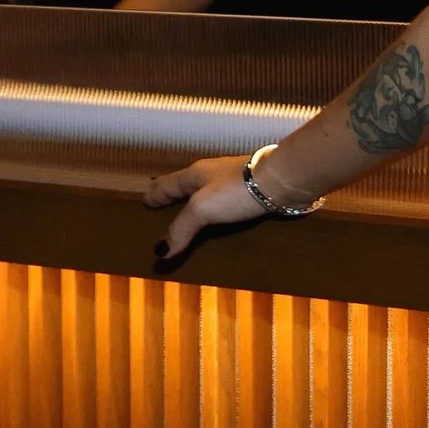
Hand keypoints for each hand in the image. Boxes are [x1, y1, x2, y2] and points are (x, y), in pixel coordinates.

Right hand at [144, 155, 259, 263]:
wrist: (284, 181)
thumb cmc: (237, 190)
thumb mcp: (202, 208)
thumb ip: (182, 228)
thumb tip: (161, 252)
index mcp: (194, 174)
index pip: (165, 185)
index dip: (154, 197)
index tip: (144, 206)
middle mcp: (211, 177)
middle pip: (185, 190)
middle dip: (173, 202)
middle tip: (163, 219)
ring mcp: (232, 184)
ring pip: (206, 197)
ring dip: (196, 211)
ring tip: (190, 228)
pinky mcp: (251, 195)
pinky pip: (225, 207)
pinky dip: (217, 217)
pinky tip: (220, 227)